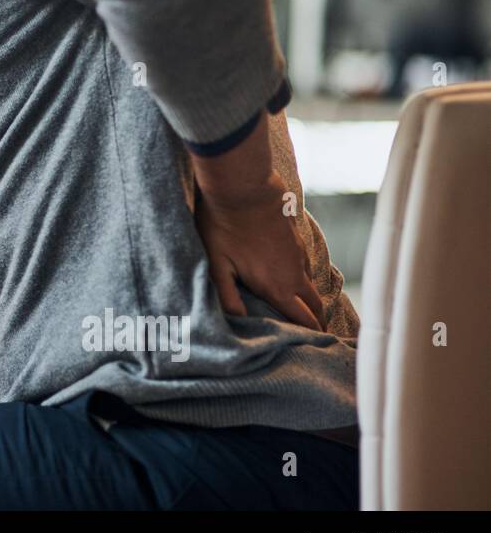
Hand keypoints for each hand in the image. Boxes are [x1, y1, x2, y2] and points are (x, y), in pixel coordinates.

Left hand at [194, 173, 326, 330]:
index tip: (311, 347)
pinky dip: (303, 277)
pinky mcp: (297, 237)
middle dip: (316, 322)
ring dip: (310, 299)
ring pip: (311, 284)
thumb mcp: (216, 265)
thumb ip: (227, 296)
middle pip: (315, 306)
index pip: (303, 320)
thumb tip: (239, 320)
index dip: (309, 335)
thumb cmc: (223, 226)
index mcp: (277, 287)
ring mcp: (298, 254)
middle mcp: (294, 274)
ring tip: (303, 310)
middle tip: (314, 334)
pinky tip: (291, 276)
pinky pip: (305, 264)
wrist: (242, 185)